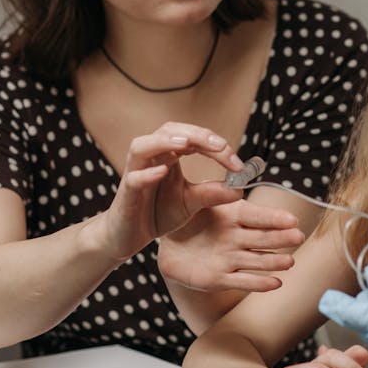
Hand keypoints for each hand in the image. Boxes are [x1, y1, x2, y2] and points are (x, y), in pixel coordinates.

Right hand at [86, 123, 302, 283]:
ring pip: (143, 145)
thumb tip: (241, 187)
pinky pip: (133, 177)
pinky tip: (163, 172)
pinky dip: (147, 173)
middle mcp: (150, 158)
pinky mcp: (125, 192)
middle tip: (220, 146)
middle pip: (169, 131)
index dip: (215, 145)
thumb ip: (213, 193)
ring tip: (187, 144)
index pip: (193, 138)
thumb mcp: (191, 203)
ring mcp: (135, 173)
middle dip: (196, 135)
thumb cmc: (157, 212)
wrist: (128, 237)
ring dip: (165, 142)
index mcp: (168, 156)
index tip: (238, 164)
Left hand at [157, 197, 303, 291]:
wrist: (162, 244)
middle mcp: (236, 238)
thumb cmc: (181, 216)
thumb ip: (211, 194)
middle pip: (261, 239)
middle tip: (298, 237)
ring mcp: (229, 259)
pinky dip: (258, 283)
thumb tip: (235, 188)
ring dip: (273, 262)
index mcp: (232, 215)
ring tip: (290, 262)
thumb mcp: (191, 200)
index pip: (256, 216)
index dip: (274, 218)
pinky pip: (241, 281)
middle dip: (280, 238)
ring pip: (256, 260)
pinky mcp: (218, 279)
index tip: (292, 219)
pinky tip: (276, 283)